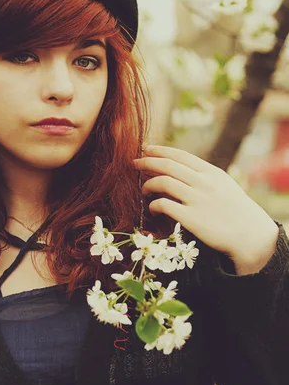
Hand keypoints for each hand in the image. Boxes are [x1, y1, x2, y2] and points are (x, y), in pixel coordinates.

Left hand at [133, 144, 278, 260]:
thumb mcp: (223, 185)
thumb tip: (178, 169)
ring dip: (148, 184)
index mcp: (211, 172)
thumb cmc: (235, 211)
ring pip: (163, 183)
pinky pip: (164, 205)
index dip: (159, 150)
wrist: (249, 235)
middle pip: (167, 165)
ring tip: (143, 190)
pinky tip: (152, 208)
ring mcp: (197, 199)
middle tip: (134, 163)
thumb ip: (203, 176)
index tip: (145, 148)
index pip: (180, 155)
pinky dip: (154, 205)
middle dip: (147, 162)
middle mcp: (203, 182)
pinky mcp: (191, 218)